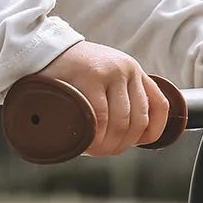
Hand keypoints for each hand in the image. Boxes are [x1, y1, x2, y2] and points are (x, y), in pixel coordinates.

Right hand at [35, 41, 169, 155]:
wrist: (42, 49)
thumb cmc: (70, 71)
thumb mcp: (102, 78)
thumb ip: (117, 97)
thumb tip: (125, 136)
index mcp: (134, 71)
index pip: (159, 105)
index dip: (154, 131)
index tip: (138, 144)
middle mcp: (128, 69)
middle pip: (139, 120)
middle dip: (122, 144)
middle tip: (103, 152)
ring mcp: (111, 72)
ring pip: (121, 123)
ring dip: (108, 145)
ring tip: (92, 151)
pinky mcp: (91, 77)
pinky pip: (101, 117)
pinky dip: (96, 136)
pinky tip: (86, 142)